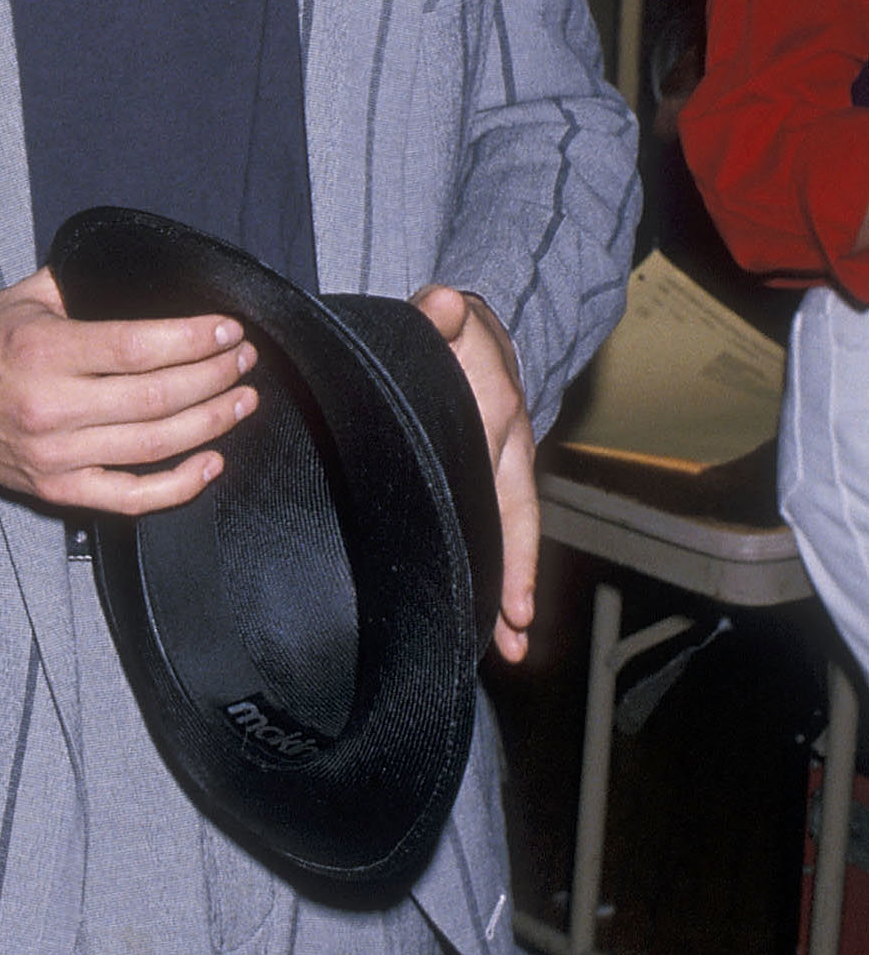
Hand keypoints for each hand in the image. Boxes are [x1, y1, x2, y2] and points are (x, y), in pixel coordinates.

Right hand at [0, 268, 256, 513]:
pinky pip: (132, 496)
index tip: (227, 330)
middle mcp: (49, 406)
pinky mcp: (58, 489)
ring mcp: (55, 454)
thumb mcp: (25, 298)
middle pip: (156, 397)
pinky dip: (180, 484)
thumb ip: (84, 286)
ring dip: (211, 422)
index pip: (136, 348)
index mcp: (41, 350)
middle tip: (243, 359)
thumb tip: (149, 276)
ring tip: (241, 399)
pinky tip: (211, 462)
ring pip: (155, 445)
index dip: (193, 340)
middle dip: (214, 377)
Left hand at [414, 285, 535, 663]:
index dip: (514, 549)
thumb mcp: (448, 320)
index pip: (507, 493)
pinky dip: (493, 573)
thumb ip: (440, 317)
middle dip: (513, 588)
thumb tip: (441, 303)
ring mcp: (497, 472)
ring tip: (507, 651)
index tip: (516, 602)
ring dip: (506, 593)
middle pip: (511, 532)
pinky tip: (485, 619)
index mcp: (500, 423)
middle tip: (510, 645)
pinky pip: (488, 530)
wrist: (476, 332)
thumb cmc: (452, 334)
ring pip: (503, 539)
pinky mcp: (478, 481)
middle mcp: (508, 456)